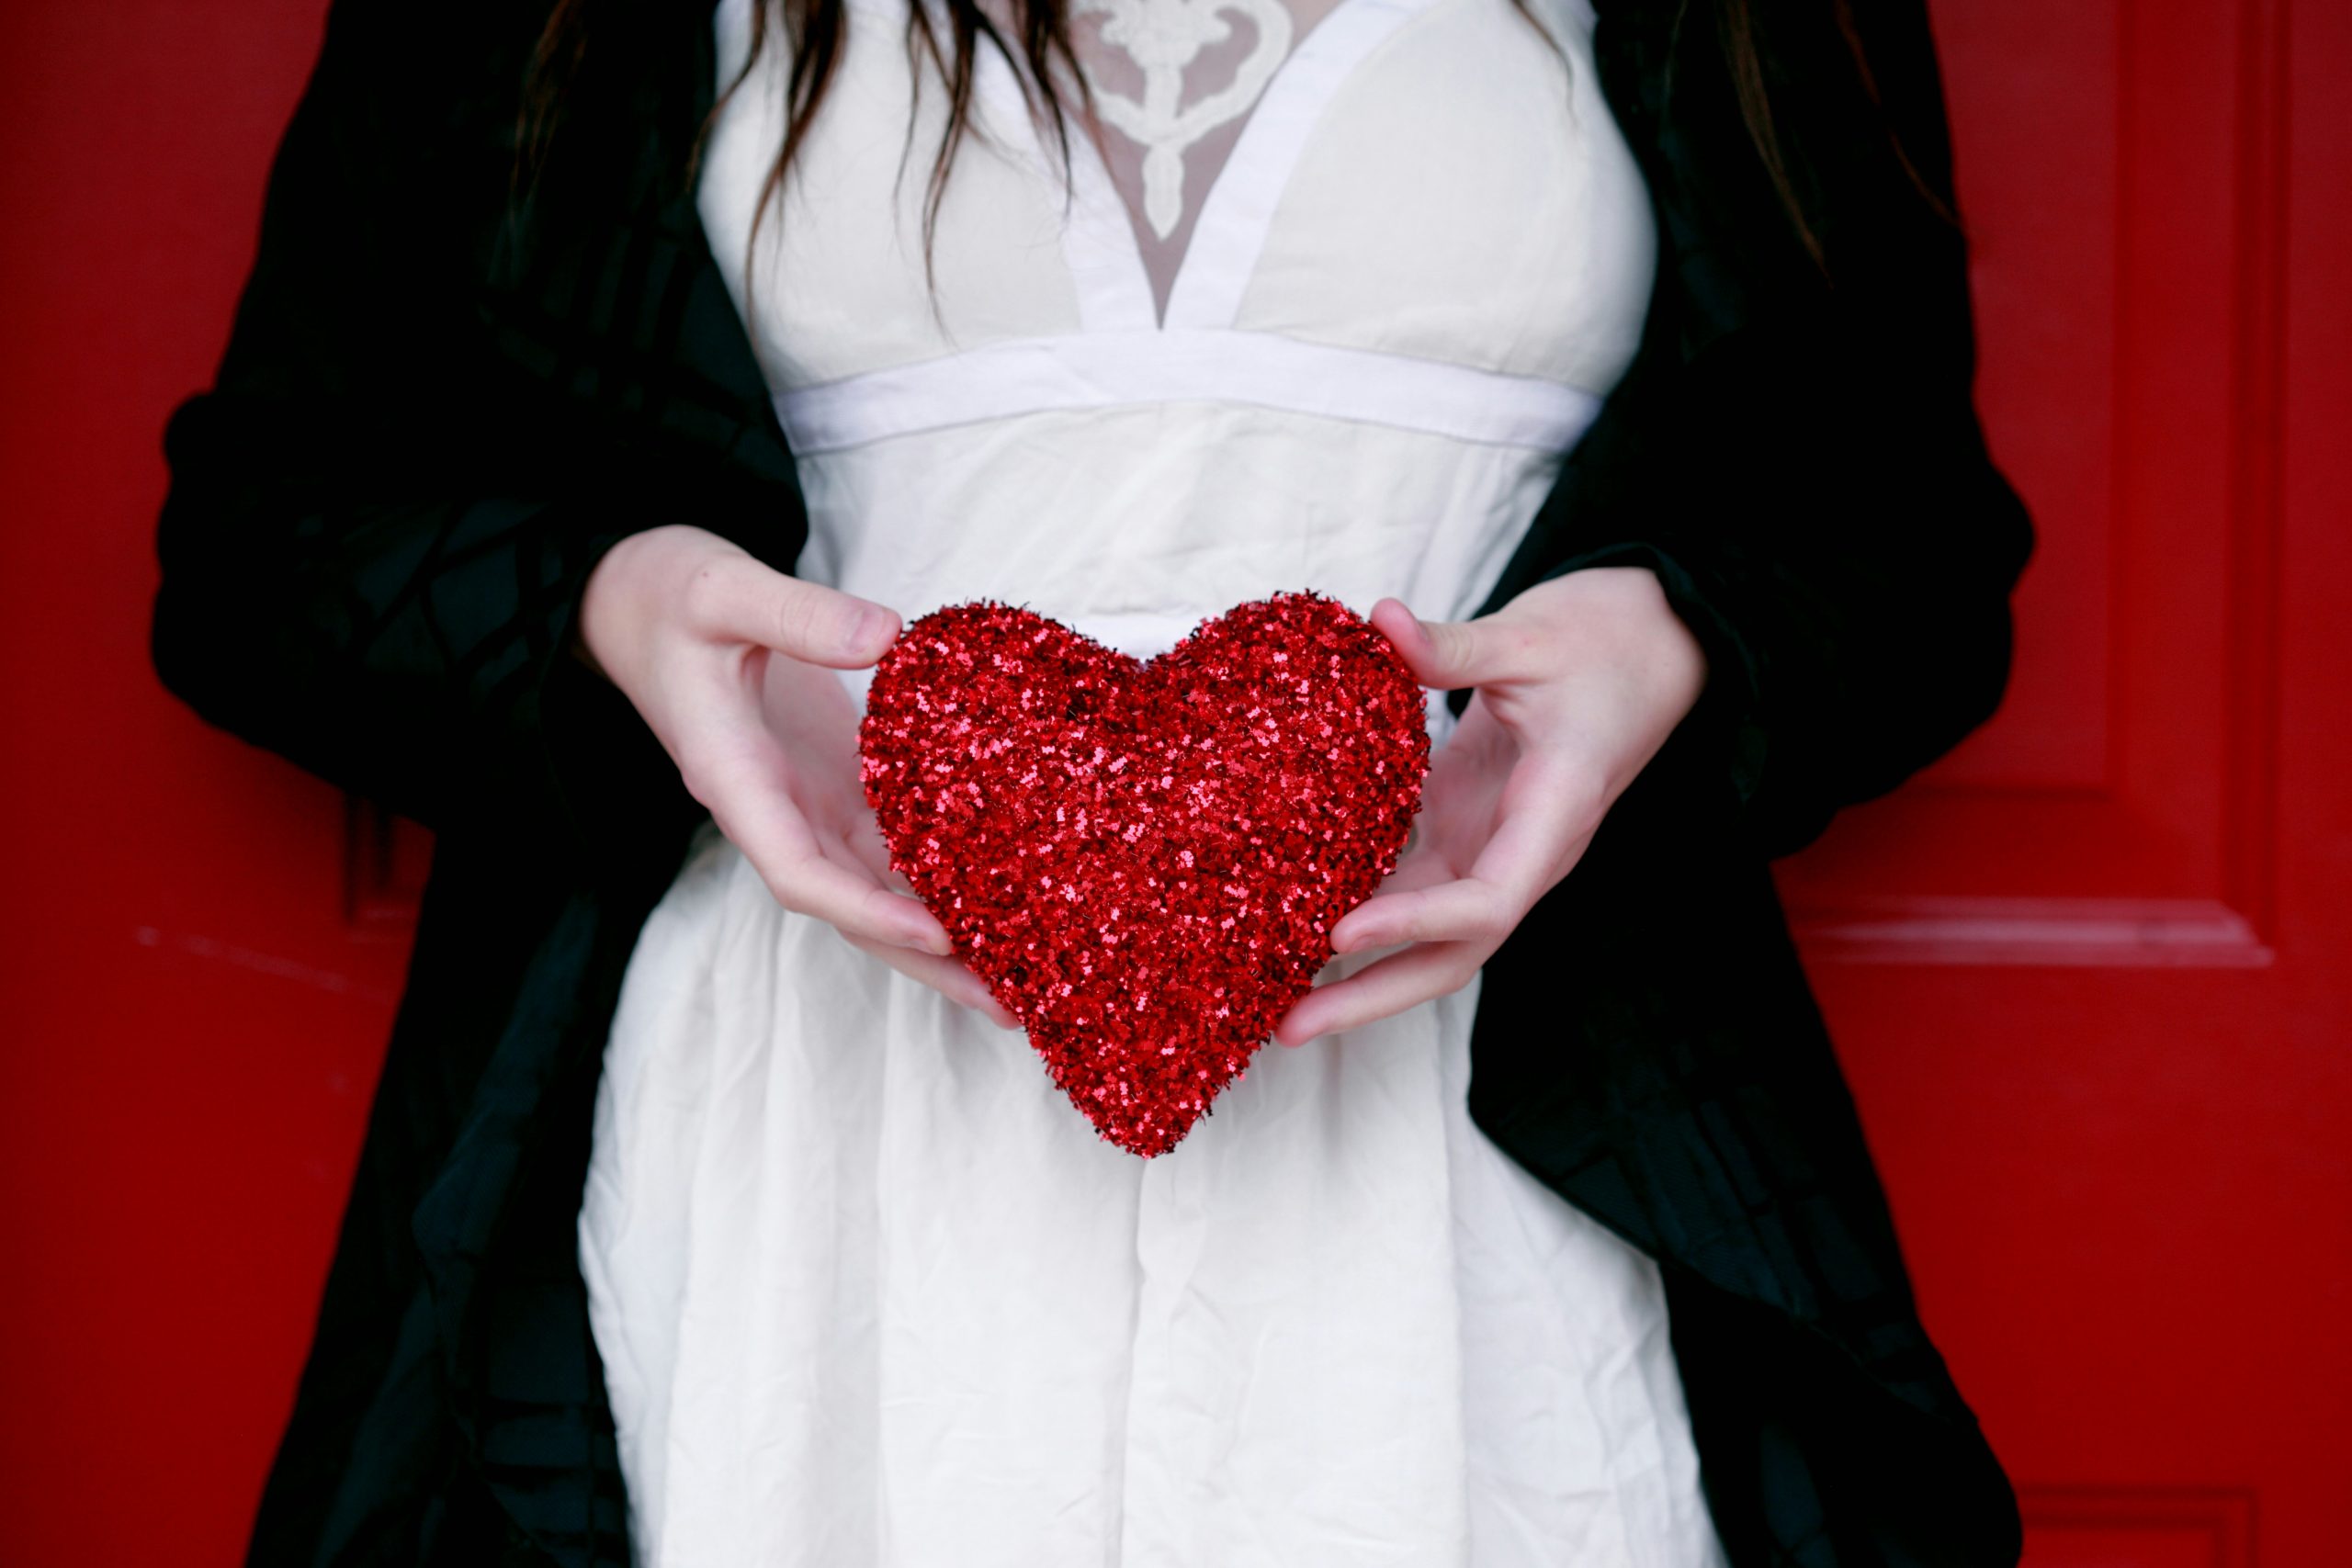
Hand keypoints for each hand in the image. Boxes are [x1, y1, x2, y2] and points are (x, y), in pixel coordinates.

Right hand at [576, 525, 1015, 1025]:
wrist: (631, 599)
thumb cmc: (665, 594)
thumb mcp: (721, 590)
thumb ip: (797, 613)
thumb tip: (889, 636)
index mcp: (734, 779)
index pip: (798, 871)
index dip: (867, 908)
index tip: (938, 930)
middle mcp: (772, 809)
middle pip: (852, 907)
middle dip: (926, 959)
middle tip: (1012, 1003)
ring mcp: (803, 801)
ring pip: (875, 887)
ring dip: (944, 935)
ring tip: (1022, 978)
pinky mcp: (831, 779)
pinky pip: (887, 843)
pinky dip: (940, 876)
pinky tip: (1002, 900)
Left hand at [1272, 568, 1706, 1045]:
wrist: (1655, 644)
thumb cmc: (1607, 642)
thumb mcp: (1532, 635)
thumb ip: (1455, 645)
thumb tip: (1380, 620)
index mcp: (1556, 815)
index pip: (1489, 899)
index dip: (1417, 924)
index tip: (1342, 932)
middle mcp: (1525, 851)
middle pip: (1453, 953)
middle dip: (1372, 995)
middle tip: (1287, 1027)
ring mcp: (1494, 845)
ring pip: (1427, 932)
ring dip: (1355, 968)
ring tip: (1272, 991)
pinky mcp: (1467, 825)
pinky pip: (1410, 883)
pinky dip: (1355, 904)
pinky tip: (1289, 917)